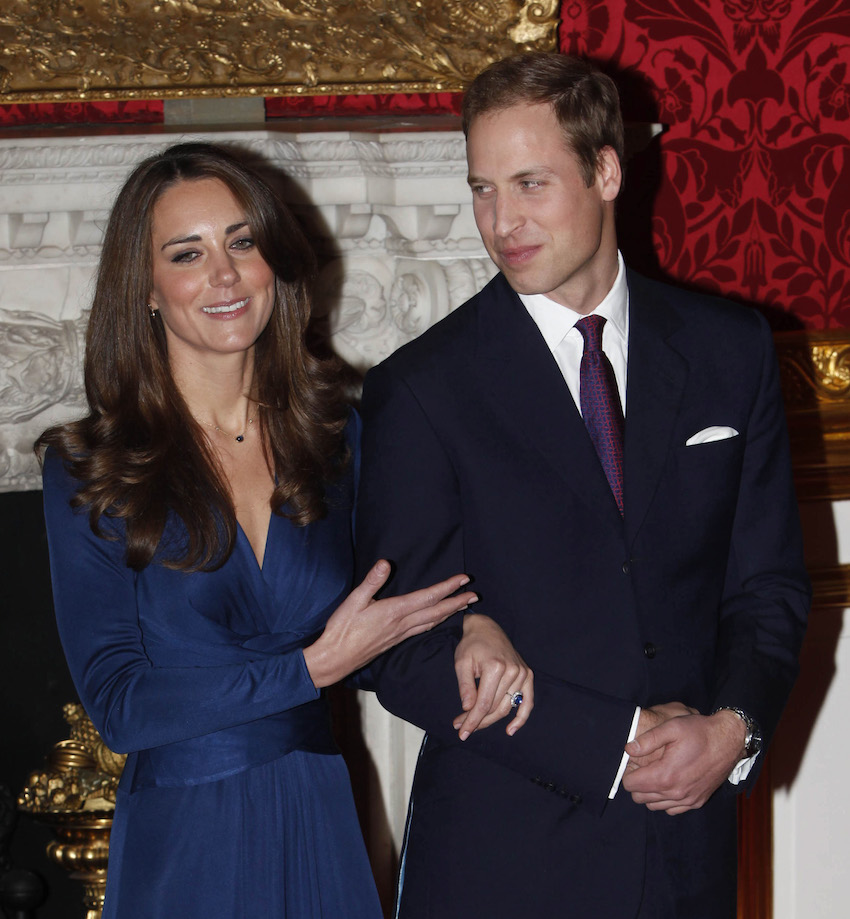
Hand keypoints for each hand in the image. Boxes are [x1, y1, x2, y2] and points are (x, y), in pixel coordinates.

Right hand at [303, 561, 477, 688]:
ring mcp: (400, 635)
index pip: (428, 597)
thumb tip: (386, 563)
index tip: (464, 579)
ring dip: (450, 613)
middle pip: (436, 612)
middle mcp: (402, 624)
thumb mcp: (353, 601)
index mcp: (394, 611)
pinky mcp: (395, 641)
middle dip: (457, 602)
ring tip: (464, 606)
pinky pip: (422, 630)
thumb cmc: (341, 629)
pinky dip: (435, 623)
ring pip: (432, 623)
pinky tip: (437, 621)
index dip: (448, 587)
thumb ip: (371, 581)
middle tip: (475, 595)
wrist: (335, 659)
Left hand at [451, 613, 533, 739]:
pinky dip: (521, 717)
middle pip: (494, 707)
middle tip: (461, 727)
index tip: (461, 732)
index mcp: (495, 667)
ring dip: (490, 720)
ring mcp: (522, 673)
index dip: (472, 720)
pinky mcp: (527, 675)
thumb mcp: (461, 662)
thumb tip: (468, 709)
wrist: (487, 628)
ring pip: (506, 707)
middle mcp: (512, 671)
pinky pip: (527, 701)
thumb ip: (465, 686)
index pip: (483, 703)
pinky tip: (510, 730)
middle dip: (477, 721)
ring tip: (474, 725)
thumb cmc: (471, 645)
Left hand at [621, 708, 747, 814]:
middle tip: (642, 767)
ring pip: (654, 806)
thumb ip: (647, 740)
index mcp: (665, 775)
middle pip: (640, 798)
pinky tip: (669, 783)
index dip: (628, 773)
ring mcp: (688, 800)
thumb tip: (629, 749)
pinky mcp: (697, 801)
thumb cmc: (699, 732)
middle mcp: (675, 793)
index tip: (633, 763)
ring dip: (650, 793)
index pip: (631, 785)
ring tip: (654, 774)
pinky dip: (665, 800)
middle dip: (636, 784)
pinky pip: (672, 809)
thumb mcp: (672, 727)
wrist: (728, 741)